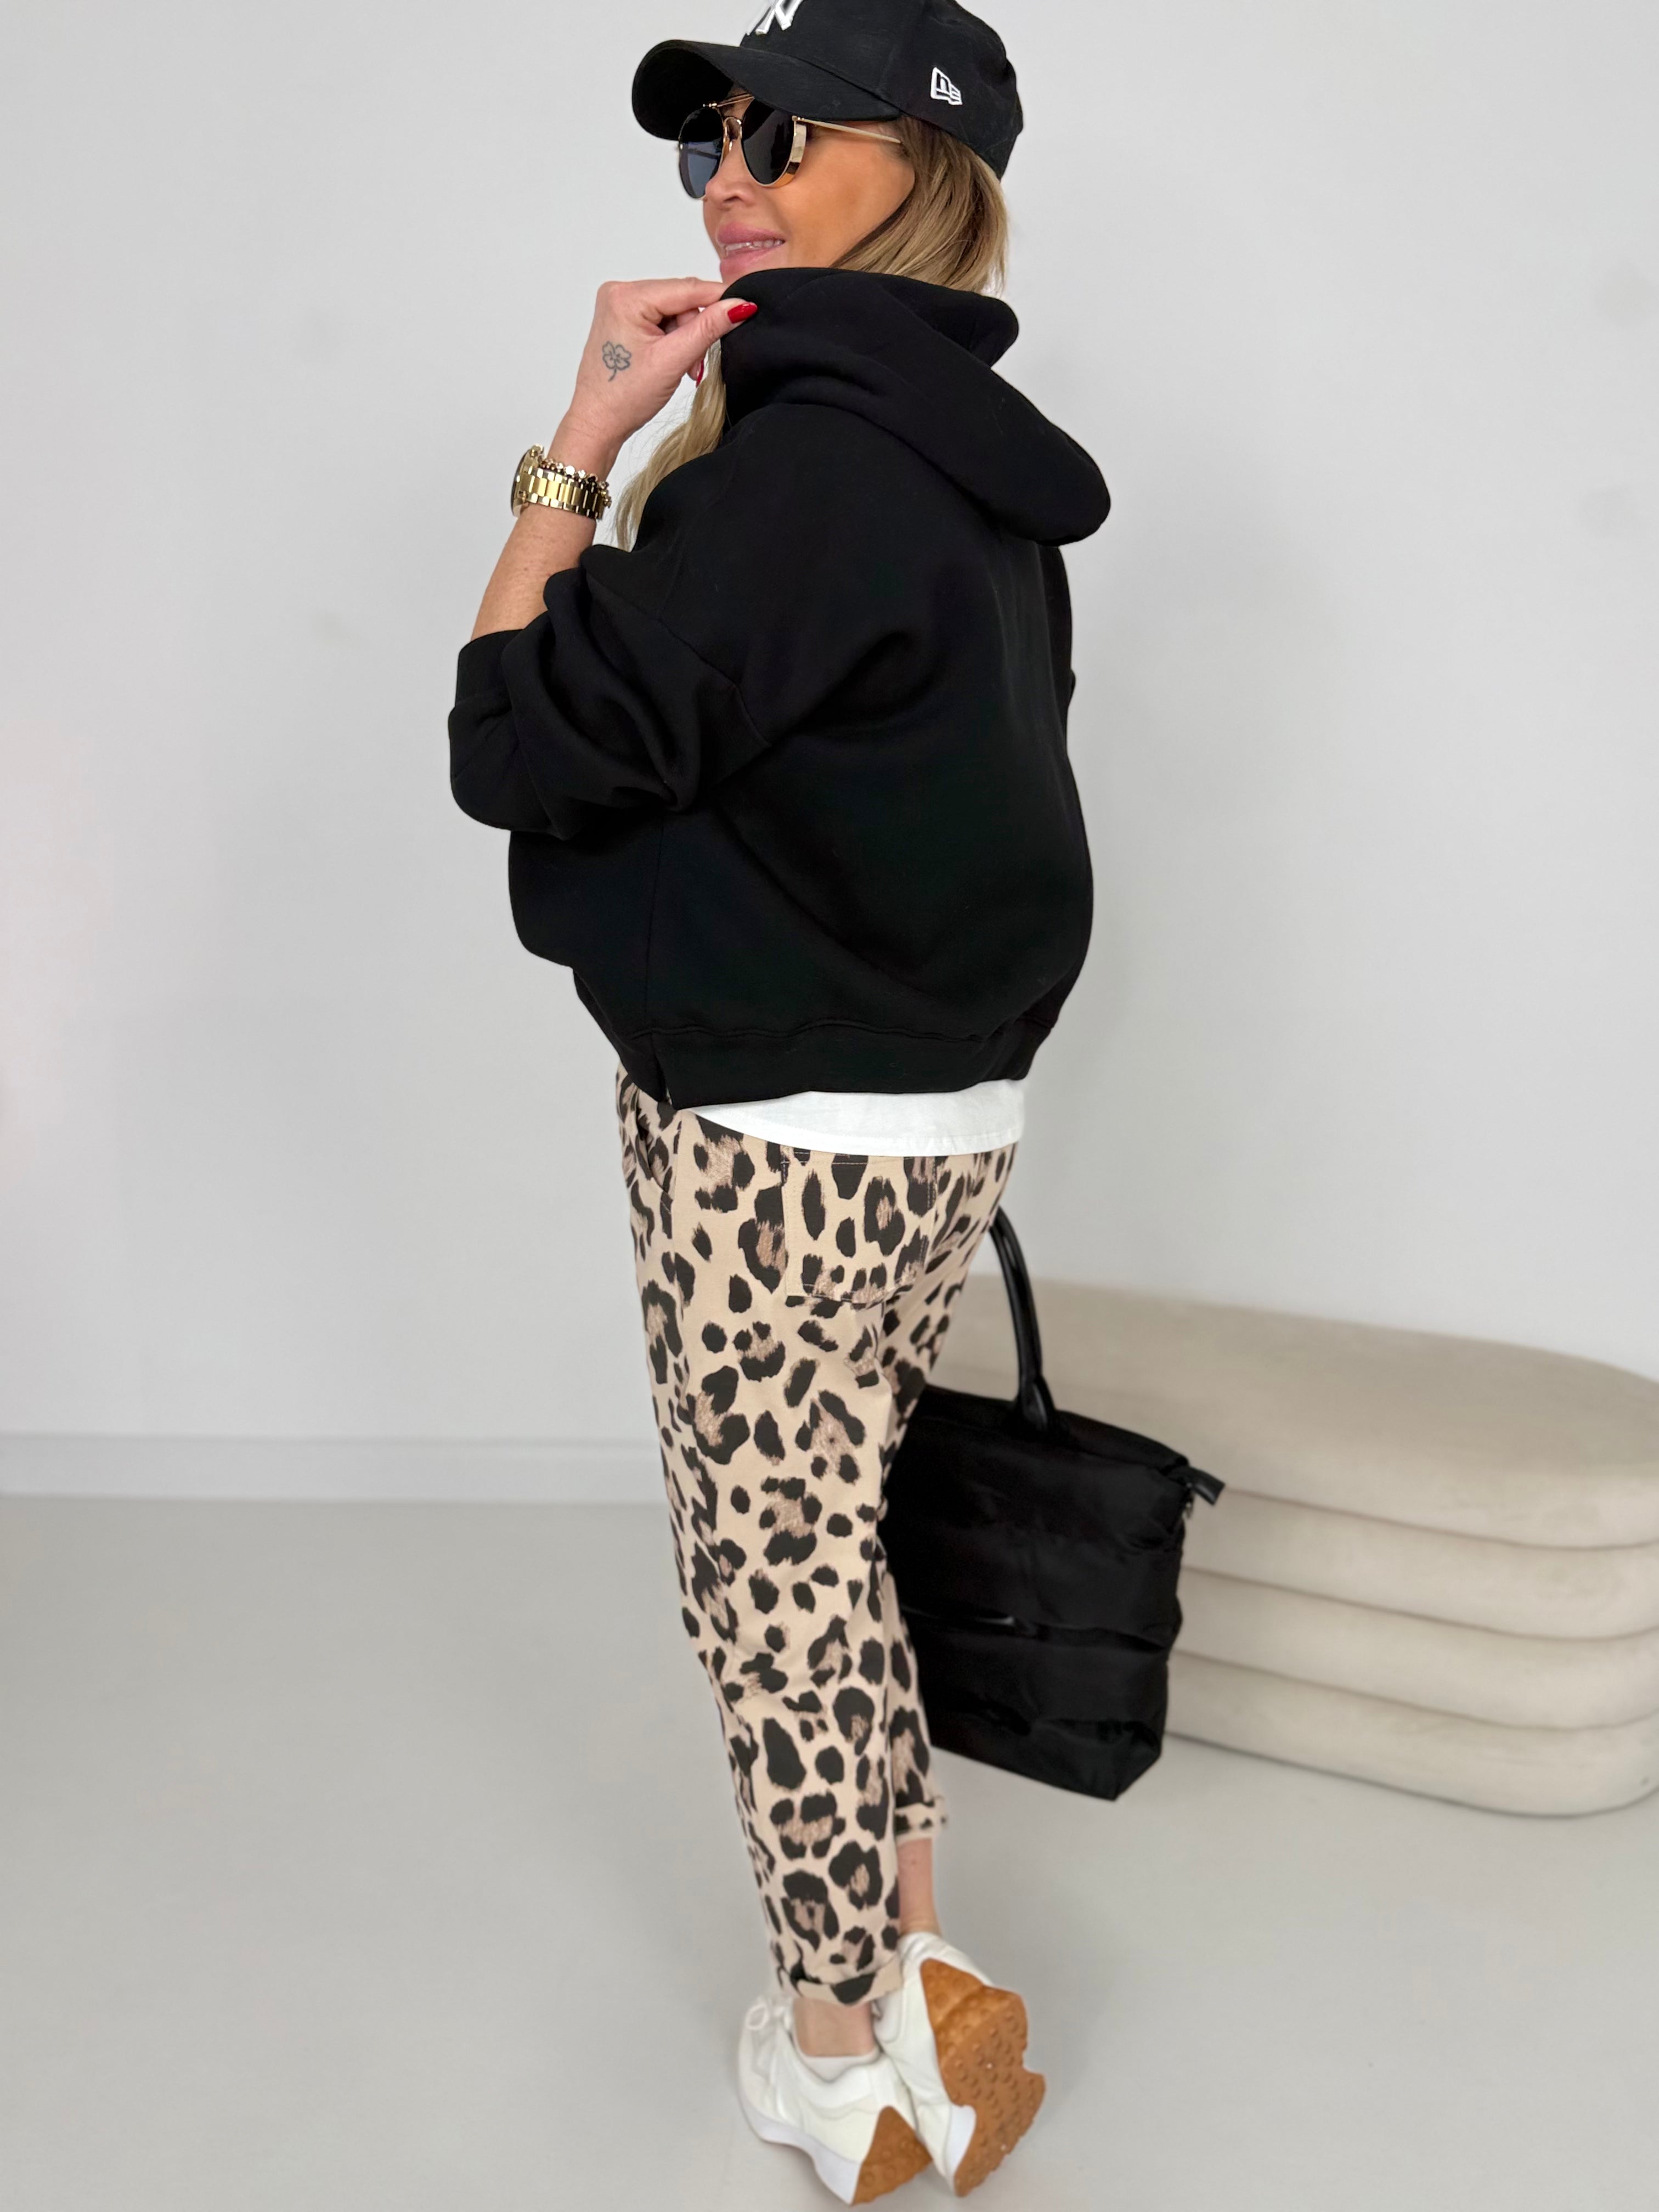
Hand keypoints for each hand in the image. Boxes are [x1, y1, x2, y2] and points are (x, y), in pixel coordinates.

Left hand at [554, 278, 758, 472]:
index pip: (686, 288)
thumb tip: (739, 305)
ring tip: (682, 368)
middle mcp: (619, 292)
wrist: (597, 422)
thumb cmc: (624, 397)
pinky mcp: (622, 317)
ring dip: (685, 337)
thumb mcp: (673, 361)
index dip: (719, 299)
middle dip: (696, 328)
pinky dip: (672, 338)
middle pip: (680, 298)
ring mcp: (619, 304)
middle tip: (696, 364)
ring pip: (673, 309)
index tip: (747, 307)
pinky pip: (660, 318)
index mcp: (626, 297)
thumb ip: (707, 329)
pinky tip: (670, 359)